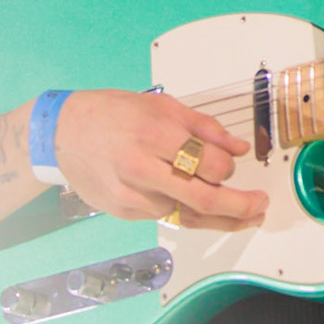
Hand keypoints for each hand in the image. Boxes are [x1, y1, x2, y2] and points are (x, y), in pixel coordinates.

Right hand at [52, 90, 267, 231]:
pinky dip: (186, 212)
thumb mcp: (162, 106)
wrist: (63, 133)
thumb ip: (204, 127)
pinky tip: (200, 208)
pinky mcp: (124, 212)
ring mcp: (132, 196)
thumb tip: (238, 147)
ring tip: (242, 215)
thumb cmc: (114, 113)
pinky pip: (165, 216)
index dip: (229, 168)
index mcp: (156, 134)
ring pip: (185, 214)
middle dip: (239, 208)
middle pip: (202, 199)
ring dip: (218, 218)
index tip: (234, 167)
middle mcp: (143, 168)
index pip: (209, 164)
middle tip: (260, 207)